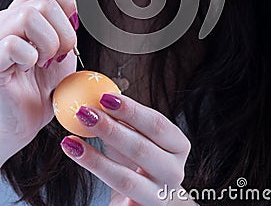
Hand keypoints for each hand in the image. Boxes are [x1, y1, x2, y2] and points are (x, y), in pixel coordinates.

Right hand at [0, 0, 77, 165]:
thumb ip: (64, 12)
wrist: (21, 123)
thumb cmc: (38, 87)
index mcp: (24, 13)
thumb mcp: (61, 44)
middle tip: (59, 54)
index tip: (70, 23)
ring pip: (30, 15)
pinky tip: (27, 69)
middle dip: (65, 32)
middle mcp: (8, 20)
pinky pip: (13, 43)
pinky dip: (29, 58)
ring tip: (44, 62)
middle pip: (44, 0)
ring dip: (49, 44)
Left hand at [60, 93, 190, 205]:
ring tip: (70, 141)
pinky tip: (75, 159)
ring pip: (125, 179)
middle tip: (84, 113)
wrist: (149, 197)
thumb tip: (96, 97)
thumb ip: (126, 119)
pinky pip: (115, 199)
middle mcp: (174, 171)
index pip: (156, 124)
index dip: (130, 110)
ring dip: (94, 159)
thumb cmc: (143, 157)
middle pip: (140, 149)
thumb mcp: (140, 136)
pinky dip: (94, 177)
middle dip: (110, 130)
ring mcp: (158, 196)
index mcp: (179, 145)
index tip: (104, 97)